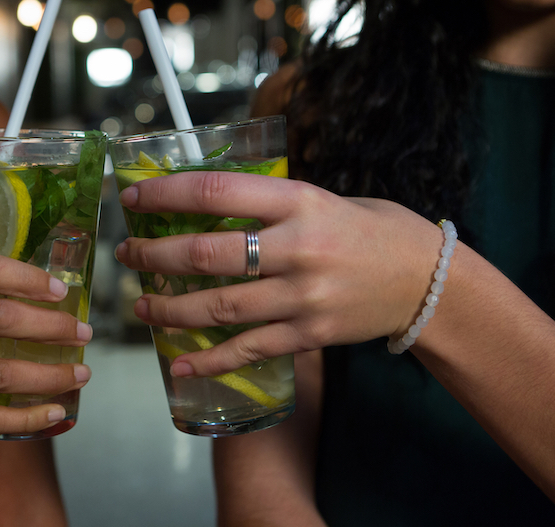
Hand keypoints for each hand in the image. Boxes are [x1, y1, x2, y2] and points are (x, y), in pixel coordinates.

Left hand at [114, 170, 444, 376]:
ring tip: (140, 306)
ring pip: (220, 307)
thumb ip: (268, 203)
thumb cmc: (370, 229)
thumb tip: (202, 203)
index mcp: (298, 200)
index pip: (215, 191)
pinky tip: (180, 364)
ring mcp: (303, 296)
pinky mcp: (310, 334)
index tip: (133, 196)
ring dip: (171, 309)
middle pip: (207, 253)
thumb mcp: (320, 197)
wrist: (428, 279)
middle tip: (127, 255)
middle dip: (155, 256)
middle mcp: (297, 247)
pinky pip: (250, 349)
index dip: (165, 194)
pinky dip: (211, 361)